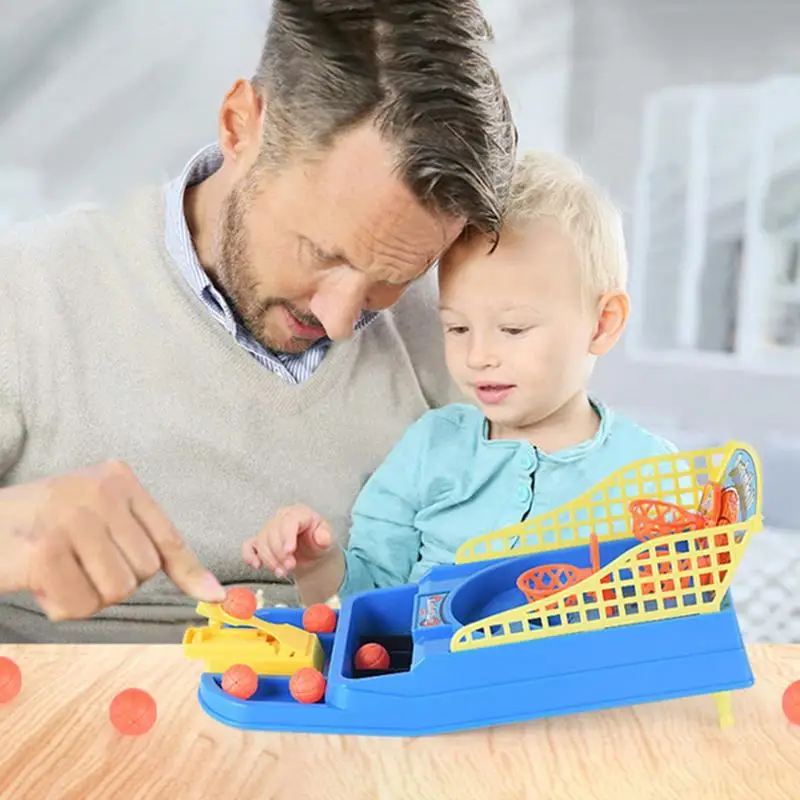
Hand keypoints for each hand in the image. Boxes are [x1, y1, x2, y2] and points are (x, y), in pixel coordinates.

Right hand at [0, 460, 225, 620]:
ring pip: (117, 590)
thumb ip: (142, 542)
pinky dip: (62, 607)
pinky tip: (41, 582)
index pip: (167, 536)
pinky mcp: (45, 551)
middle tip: (77, 563)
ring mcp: (72, 519)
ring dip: (87, 595)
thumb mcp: (93, 516)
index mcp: (117, 480)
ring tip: (59, 571)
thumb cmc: (39, 525)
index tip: (214, 595)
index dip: (190, 572)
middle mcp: (100, 492)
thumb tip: (210, 590)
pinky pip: (81, 606)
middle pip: (144, 571)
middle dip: (114, 580)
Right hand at [242, 504, 334, 577]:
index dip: (287, 537)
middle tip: (290, 567)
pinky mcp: (260, 540)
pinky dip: (249, 555)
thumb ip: (325, 537)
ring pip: (261, 542)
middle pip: (273, 533)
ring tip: (282, 572)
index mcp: (299, 513)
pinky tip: (256, 565)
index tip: (289, 552)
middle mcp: (281, 518)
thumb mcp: (327, 538)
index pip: (289, 521)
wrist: (312, 552)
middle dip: (280, 554)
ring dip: (270, 560)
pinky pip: (249, 545)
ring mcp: (269, 528)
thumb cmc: (318, 541)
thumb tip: (322, 538)